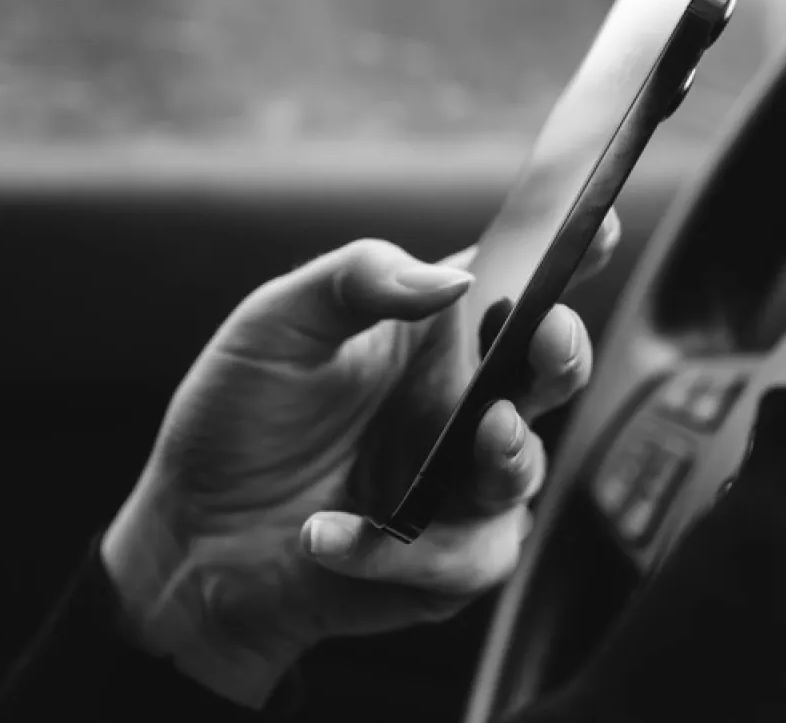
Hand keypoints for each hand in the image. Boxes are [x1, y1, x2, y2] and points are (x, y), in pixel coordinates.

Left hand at [101, 216, 618, 707]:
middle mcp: (462, 406)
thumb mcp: (275, 326)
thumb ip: (356, 279)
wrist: (189, 543)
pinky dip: (396, 551)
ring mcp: (462, 486)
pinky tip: (327, 535)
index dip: (571, 251)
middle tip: (544, 336)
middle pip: (552, 373)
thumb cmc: (237, 422)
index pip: (519, 283)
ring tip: (475, 435)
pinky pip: (465, 557)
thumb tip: (452, 281)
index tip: (596, 224)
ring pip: (524, 470)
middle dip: (564, 352)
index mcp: (436, 338)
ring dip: (506, 455)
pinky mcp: (446, 561)